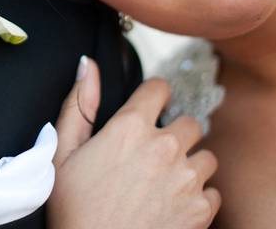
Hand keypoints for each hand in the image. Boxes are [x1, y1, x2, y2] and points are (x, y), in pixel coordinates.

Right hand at [47, 57, 219, 228]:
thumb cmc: (74, 210)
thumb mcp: (63, 153)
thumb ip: (79, 105)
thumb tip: (88, 65)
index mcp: (130, 128)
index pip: (160, 88)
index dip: (154, 96)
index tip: (149, 109)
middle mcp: (164, 147)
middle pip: (190, 122)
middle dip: (175, 133)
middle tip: (154, 155)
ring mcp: (187, 179)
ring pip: (206, 156)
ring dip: (190, 165)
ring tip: (165, 182)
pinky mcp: (202, 209)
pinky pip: (213, 192)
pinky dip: (198, 197)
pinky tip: (173, 205)